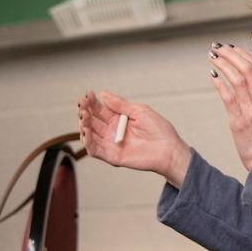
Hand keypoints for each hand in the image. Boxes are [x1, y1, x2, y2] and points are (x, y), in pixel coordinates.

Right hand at [77, 90, 191, 188]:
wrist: (169, 149)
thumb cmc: (159, 129)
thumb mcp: (140, 112)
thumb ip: (121, 105)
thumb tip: (103, 94)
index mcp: (118, 119)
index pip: (100, 110)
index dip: (92, 102)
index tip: (87, 94)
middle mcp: (112, 131)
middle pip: (92, 122)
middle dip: (85, 113)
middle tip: (82, 106)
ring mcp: (111, 144)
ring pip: (90, 136)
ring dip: (84, 126)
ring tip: (84, 117)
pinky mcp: (112, 157)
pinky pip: (95, 151)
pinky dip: (88, 143)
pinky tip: (86, 132)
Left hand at [208, 42, 251, 170]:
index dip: (241, 54)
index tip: (228, 47)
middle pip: (246, 68)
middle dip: (230, 54)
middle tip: (216, 47)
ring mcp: (251, 109)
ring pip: (237, 79)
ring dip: (223, 65)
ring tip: (211, 57)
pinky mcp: (238, 120)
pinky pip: (228, 97)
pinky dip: (220, 84)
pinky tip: (212, 75)